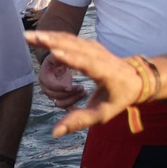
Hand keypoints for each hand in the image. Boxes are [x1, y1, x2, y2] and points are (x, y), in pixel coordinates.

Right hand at [26, 31, 149, 136]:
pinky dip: (56, 36)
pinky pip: (71, 39)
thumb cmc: (119, 98)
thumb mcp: (102, 114)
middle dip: (52, 41)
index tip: (55, 53)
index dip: (72, 59)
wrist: (137, 78)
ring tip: (29, 36)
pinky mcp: (90, 45)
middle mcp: (100, 56)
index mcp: (106, 72)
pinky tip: (41, 36)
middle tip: (29, 38)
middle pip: (75, 46)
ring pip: (71, 39)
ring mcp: (95, 48)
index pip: (88, 64)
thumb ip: (78, 121)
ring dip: (50, 36)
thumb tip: (55, 132)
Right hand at [37, 51, 86, 108]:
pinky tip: (83, 97)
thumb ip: (57, 58)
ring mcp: (52, 94)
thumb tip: (58, 54)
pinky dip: (74, 103)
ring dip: (73, 99)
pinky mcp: (60, 98)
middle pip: (55, 96)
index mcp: (44, 76)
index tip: (70, 86)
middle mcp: (46, 87)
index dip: (59, 87)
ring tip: (84, 91)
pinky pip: (65, 105)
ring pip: (60, 103)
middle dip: (69, 94)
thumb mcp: (56, 55)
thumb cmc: (57, 58)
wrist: (57, 63)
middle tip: (82, 88)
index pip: (49, 85)